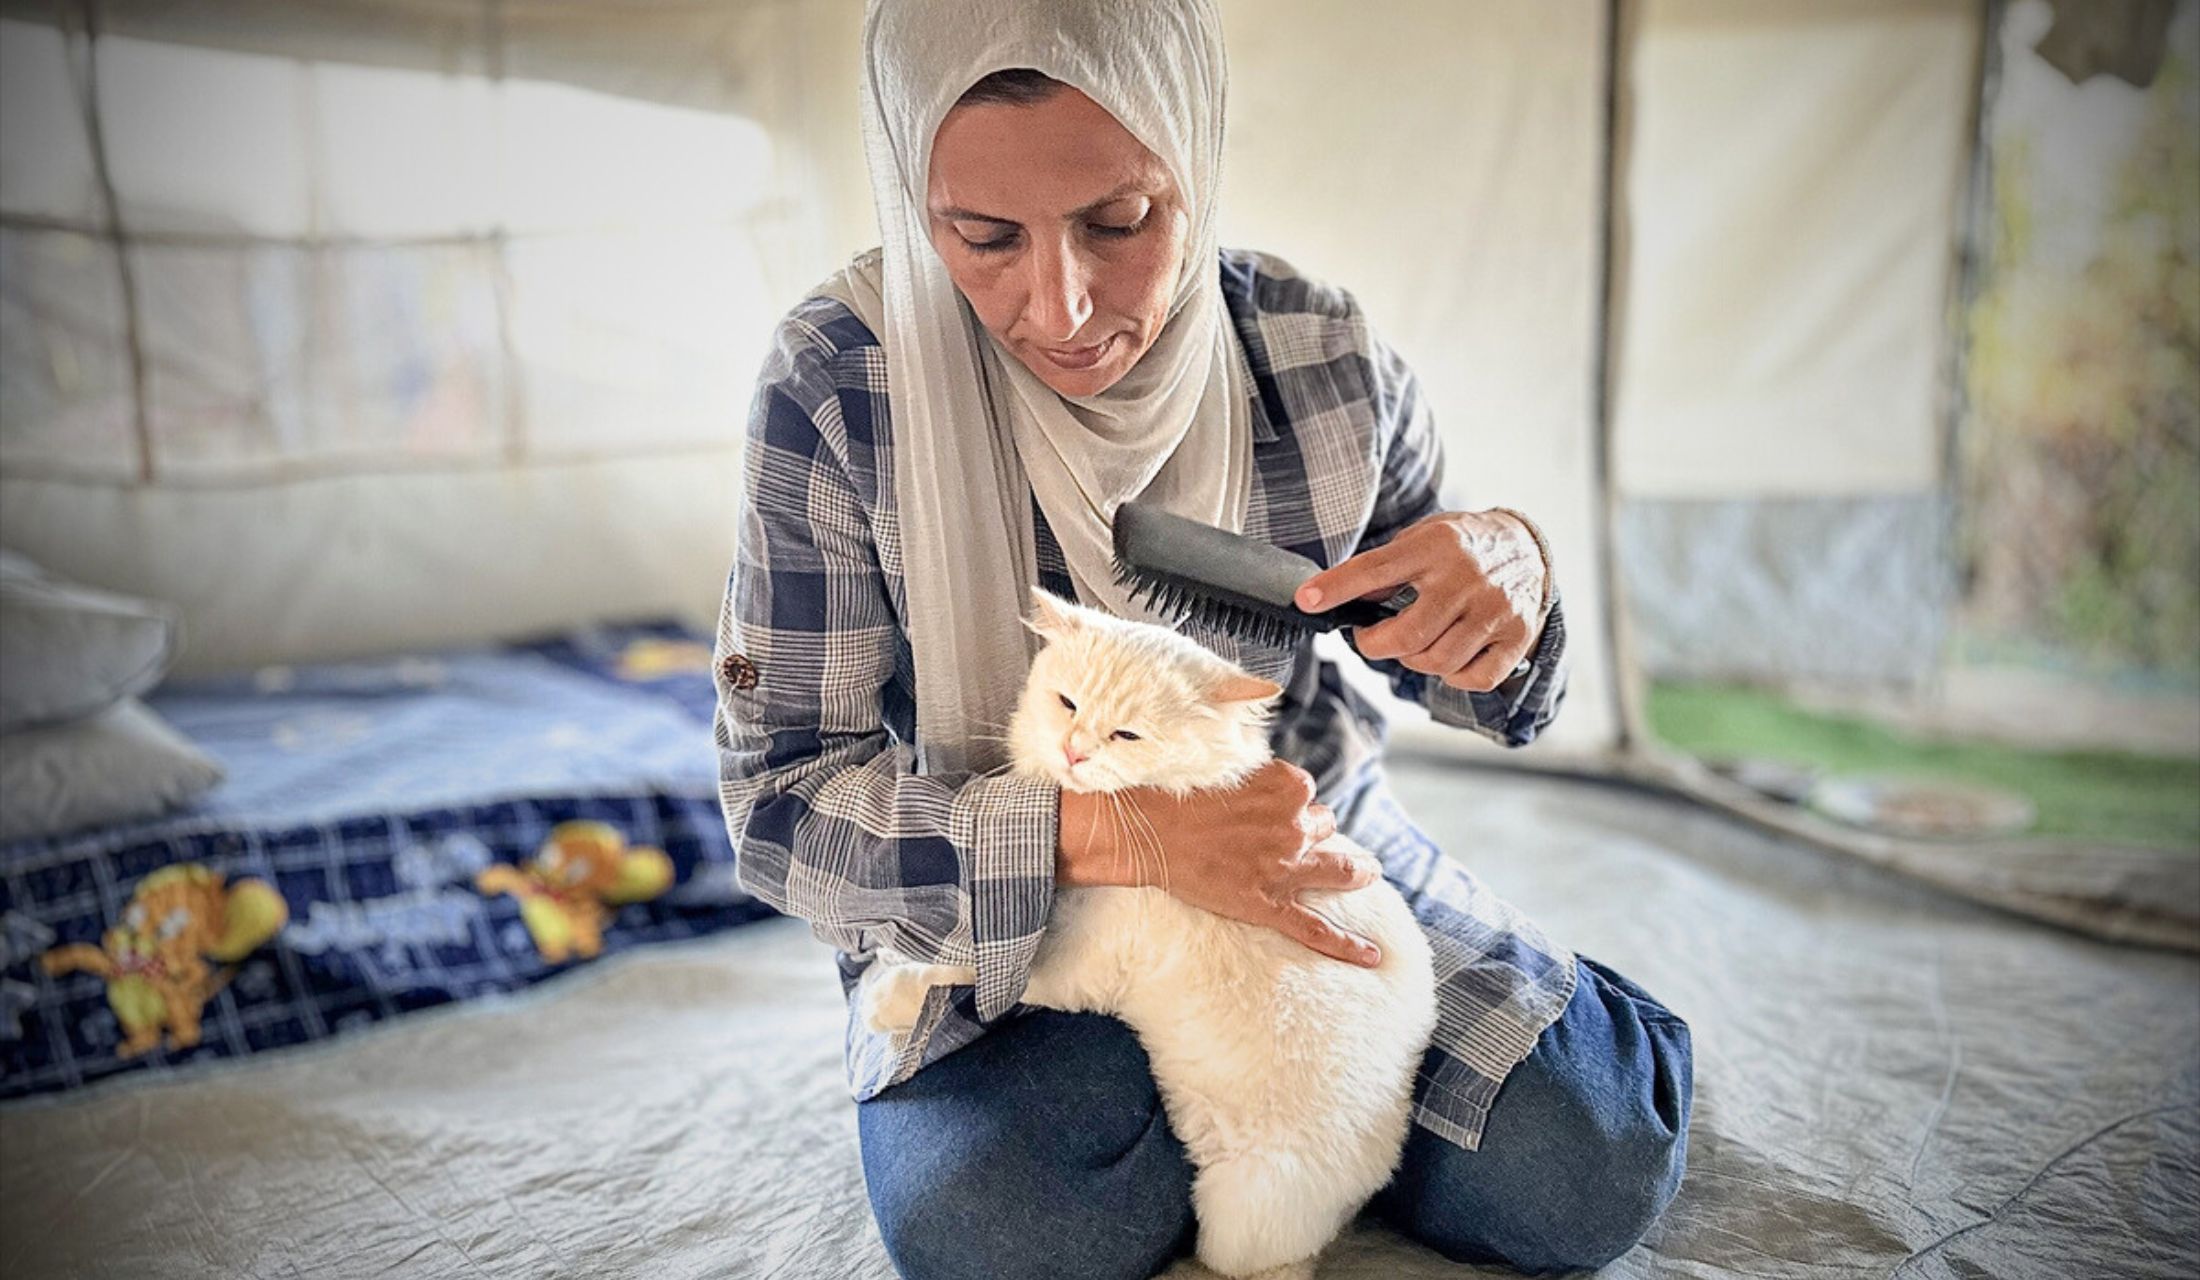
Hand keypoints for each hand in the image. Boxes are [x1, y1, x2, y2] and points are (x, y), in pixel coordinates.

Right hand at [1057, 760, 1384, 966]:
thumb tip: (1264, 772)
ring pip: (1337, 868)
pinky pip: (1316, 928)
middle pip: (1322, 825)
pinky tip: (1371, 954)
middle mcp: (1295, 825)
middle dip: (1313, 829)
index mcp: (1288, 785)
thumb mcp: (1223, 760)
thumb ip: (1254, 768)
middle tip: (1294, 835)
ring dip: (1355, 871)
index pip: (1304, 793)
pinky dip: (1346, 944)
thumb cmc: (1176, 791)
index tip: (1268, 805)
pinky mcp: (1269, 903)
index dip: (1287, 801)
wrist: (1146, 829)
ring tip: (1367, 873)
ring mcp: (1285, 867)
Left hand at [1295, 509, 1547, 692]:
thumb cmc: (1461, 547)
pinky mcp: (1517, 635)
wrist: (1528, 547)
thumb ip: (1387, 567)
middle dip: (1376, 646)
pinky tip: (1451, 656)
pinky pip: (1475, 677)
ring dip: (1415, 661)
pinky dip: (1455, 676)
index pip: (1375, 569)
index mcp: (1435, 547)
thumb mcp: (1422, 539)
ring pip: (1438, 662)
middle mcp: (1466, 578)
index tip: (1306, 600)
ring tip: (1417, 643)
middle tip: (1371, 639)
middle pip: (1407, 635)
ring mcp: (1494, 609)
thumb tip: (1342, 599)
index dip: (1336, 587)